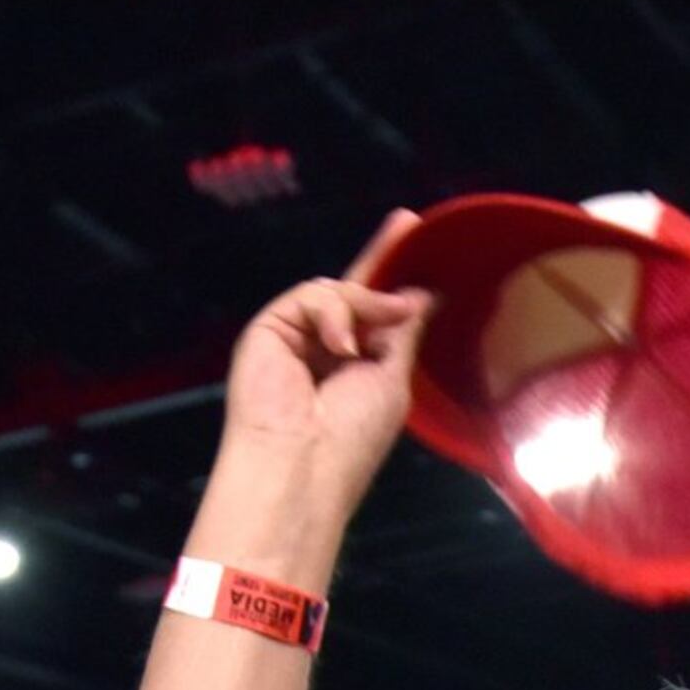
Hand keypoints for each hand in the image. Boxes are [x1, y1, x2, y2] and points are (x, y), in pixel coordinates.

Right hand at [205, 213, 433, 541]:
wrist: (302, 465)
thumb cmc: (353, 437)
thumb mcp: (392, 378)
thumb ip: (402, 331)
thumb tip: (420, 293)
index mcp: (355, 367)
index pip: (376, 313)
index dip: (394, 279)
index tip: (415, 236)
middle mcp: (324, 349)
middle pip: (352, 289)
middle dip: (380, 258)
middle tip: (406, 223)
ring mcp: (294, 338)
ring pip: (335, 291)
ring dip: (362, 304)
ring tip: (365, 343)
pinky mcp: (269, 329)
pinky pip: (310, 296)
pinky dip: (332, 314)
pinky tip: (339, 347)